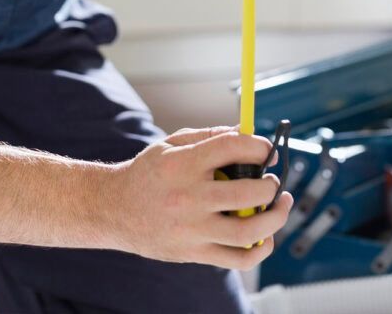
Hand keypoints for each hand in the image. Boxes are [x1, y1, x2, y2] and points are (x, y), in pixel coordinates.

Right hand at [105, 126, 293, 269]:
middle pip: (248, 192)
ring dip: (275, 217)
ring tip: (280, 204)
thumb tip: (251, 132)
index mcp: (183, 164)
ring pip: (248, 231)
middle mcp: (188, 198)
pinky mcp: (191, 254)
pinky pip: (236, 259)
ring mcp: (190, 230)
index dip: (260, 147)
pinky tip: (266, 237)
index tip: (268, 151)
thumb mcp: (174, 144)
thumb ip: (213, 135)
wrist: (111, 210)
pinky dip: (260, 250)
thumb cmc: (148, 173)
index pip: (234, 148)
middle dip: (272, 185)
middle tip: (273, 181)